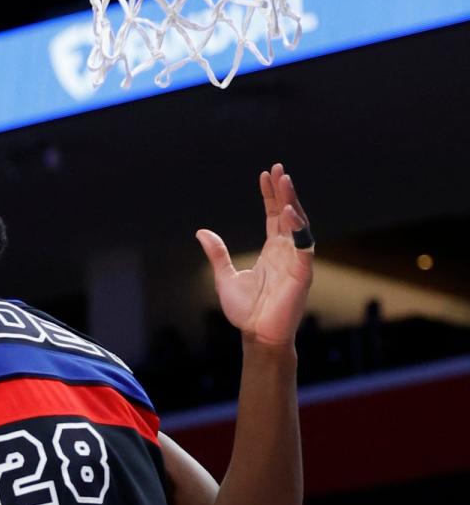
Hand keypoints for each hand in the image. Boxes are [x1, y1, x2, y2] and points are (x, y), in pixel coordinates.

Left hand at [196, 163, 313, 347]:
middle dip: (284, 191)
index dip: (271, 195)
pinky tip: (288, 212)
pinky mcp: (302, 273)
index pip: (274, 216)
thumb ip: (217, 254)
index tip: (266, 174)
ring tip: (284, 181)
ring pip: (298, 225)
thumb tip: (201, 232)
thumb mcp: (225, 276)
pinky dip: (298, 229)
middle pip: (288, 215)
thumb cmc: (246, 311)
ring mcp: (296, 262)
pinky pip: (303, 247)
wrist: (257, 336)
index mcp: (272, 252)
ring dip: (292, 202)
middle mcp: (286, 252)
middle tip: (279, 169)